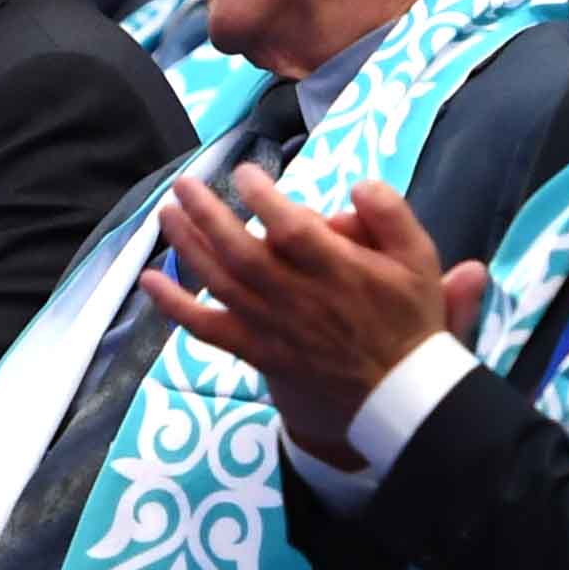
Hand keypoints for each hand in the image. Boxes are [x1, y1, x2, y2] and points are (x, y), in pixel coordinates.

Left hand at [138, 170, 487, 462]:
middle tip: (186, 183)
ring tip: (166, 213)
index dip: (262, 197)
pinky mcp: (257, 351)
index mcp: (336, 271)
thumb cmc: (409, 322)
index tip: (246, 173)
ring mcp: (272, 326)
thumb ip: (391, 214)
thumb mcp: (420, 260)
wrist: (400, 396)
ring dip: (186, 245)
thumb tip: (357, 184)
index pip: (289, 227)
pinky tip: (148, 282)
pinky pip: (206, 329)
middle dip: (207, 212)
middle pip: (239, 250)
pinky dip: (173, 306)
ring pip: (218, 281)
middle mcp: (297, 297)